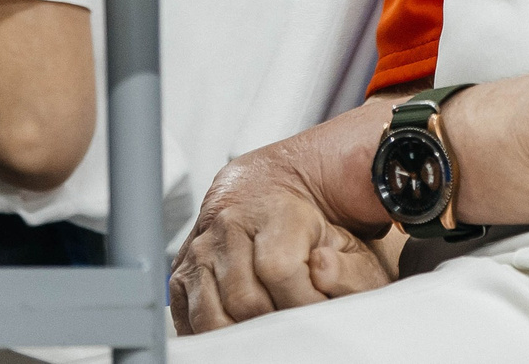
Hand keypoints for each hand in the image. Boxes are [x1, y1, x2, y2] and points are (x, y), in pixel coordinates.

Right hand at [171, 138, 395, 332]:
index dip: (303, 302)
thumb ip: (347, 267)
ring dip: (241, 334)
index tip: (320, 313)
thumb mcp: (347, 241)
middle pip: (244, 300)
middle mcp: (228, 226)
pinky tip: (238, 332)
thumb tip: (321, 272)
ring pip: (211, 316)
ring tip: (269, 331)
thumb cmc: (311, 226)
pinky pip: (188, 319)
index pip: (279, 269)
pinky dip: (212, 336)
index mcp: (273, 211)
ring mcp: (199, 250)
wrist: (269, 193)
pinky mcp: (181, 273)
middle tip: (295, 327)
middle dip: (275, 323)